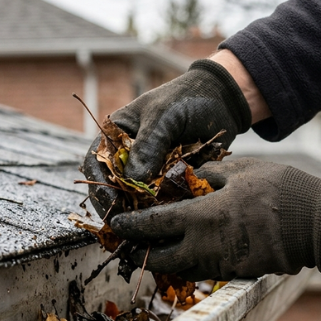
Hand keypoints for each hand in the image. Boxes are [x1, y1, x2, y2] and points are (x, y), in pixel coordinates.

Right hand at [82, 59, 251, 217]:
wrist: (222, 100)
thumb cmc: (186, 99)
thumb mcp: (163, 117)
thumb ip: (148, 146)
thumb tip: (132, 180)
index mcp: (117, 135)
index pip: (98, 164)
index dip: (100, 185)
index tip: (113, 204)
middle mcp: (130, 155)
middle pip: (115, 187)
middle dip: (121, 204)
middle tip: (131, 221)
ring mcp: (151, 169)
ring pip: (138, 198)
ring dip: (142, 210)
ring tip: (151, 221)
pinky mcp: (170, 180)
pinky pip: (162, 199)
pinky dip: (164, 208)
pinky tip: (169, 216)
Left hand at [109, 158, 320, 281]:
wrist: (316, 224)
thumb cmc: (279, 189)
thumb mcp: (240, 171)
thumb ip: (208, 176)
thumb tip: (188, 179)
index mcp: (202, 218)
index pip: (154, 225)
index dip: (132, 226)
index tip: (118, 225)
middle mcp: (206, 247)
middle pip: (161, 258)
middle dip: (142, 254)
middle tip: (131, 246)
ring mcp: (222, 264)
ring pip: (182, 268)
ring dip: (167, 260)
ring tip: (157, 250)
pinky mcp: (238, 273)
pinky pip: (206, 270)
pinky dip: (193, 263)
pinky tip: (193, 251)